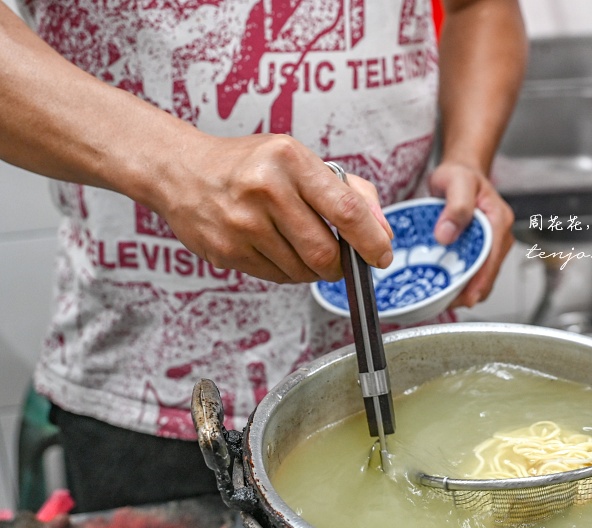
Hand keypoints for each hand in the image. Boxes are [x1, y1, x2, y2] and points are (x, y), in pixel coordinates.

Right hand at [150, 132, 393, 283]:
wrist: (182, 171)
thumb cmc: (252, 166)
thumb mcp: (302, 160)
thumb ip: (351, 193)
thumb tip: (384, 233)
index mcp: (290, 160)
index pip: (347, 211)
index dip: (372, 241)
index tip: (381, 255)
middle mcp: (265, 190)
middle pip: (325, 251)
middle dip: (341, 265)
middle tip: (341, 261)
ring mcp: (242, 223)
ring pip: (302, 271)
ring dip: (314, 270)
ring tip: (301, 247)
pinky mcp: (226, 251)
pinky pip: (276, 278)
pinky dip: (288, 271)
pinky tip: (277, 249)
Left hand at [428, 161, 514, 307]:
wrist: (461, 172)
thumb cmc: (460, 175)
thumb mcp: (455, 182)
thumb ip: (455, 207)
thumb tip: (446, 236)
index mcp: (498, 221)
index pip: (493, 259)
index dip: (481, 281)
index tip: (468, 297)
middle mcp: (499, 235)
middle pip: (490, 272)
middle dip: (472, 291)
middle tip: (449, 302)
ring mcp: (492, 243)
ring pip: (483, 274)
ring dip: (467, 288)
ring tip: (446, 298)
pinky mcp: (482, 248)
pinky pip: (476, 269)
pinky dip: (464, 280)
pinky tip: (448, 285)